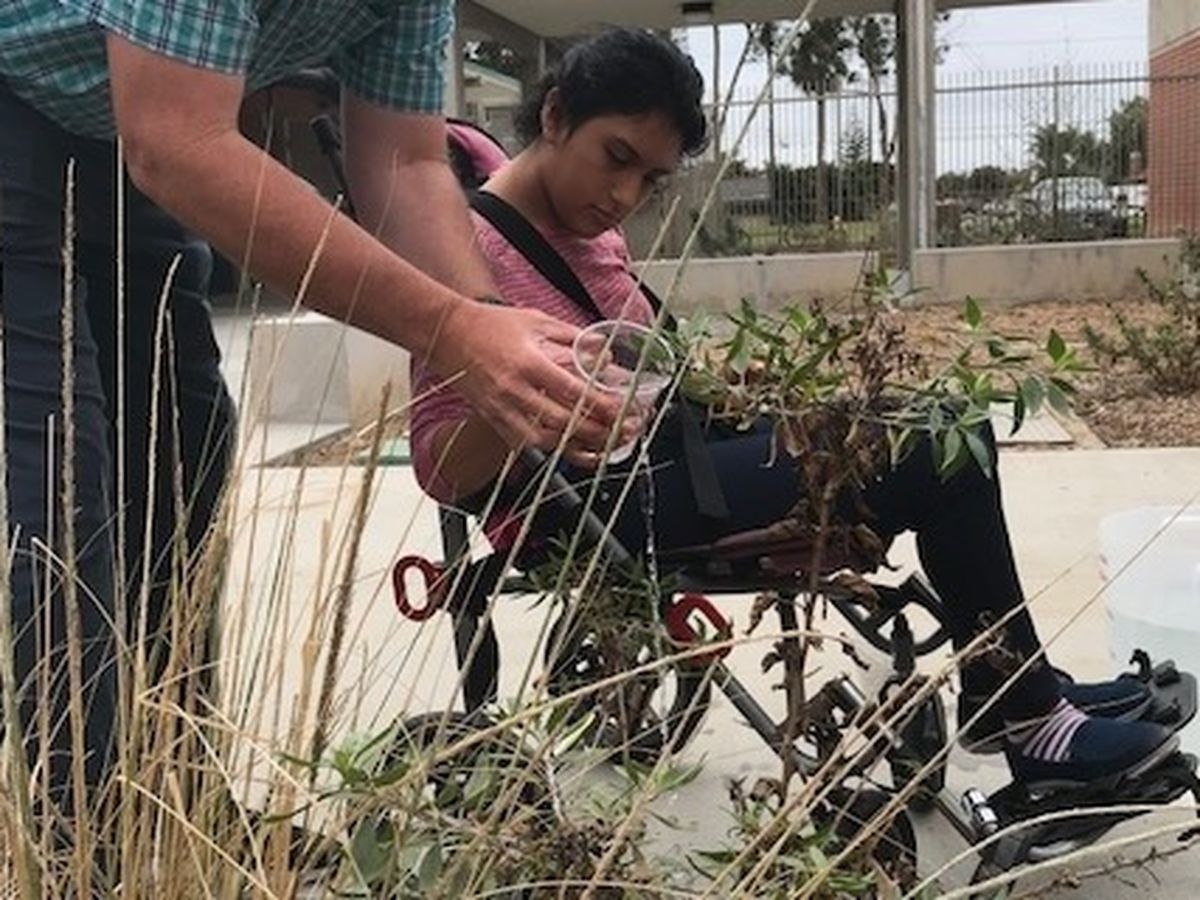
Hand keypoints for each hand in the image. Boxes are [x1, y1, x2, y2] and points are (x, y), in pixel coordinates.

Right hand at [428, 299, 633, 462]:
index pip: (572, 392)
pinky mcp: (493, 419)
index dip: (600, 406)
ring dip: (576, 448)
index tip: (622, 412)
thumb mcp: (536, 321)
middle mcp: (516, 390)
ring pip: (545, 440)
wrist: (447, 334)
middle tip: (622, 434)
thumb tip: (603, 352)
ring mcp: (502, 408)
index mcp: (529, 363)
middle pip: (563, 422)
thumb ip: (572, 338)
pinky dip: (550, 450)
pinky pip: (525, 444)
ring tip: (603, 448)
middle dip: (597, 432)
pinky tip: (571, 452)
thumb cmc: (492, 324)